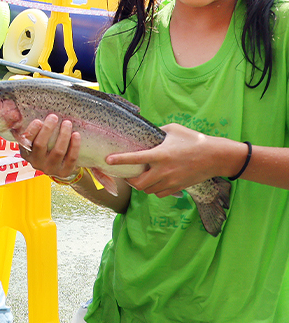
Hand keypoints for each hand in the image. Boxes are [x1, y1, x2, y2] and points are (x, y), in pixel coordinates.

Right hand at [17, 114, 81, 179]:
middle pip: (40, 145)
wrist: (59, 165)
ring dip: (63, 135)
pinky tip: (76, 135)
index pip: (26, 142)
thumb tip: (29, 112)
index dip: (32, 131)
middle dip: (48, 129)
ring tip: (67, 123)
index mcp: (26, 153)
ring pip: (58, 151)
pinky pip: (71, 158)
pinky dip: (74, 145)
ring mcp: (50, 169)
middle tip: (54, 117)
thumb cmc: (46, 146)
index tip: (38, 121)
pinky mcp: (64, 172)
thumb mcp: (36, 140)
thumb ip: (33, 130)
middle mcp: (36, 163)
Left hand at [106, 123, 225, 197]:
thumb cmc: (194, 140)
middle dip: (129, 180)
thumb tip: (146, 132)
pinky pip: (159, 193)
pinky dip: (153, 189)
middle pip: (138, 183)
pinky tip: (154, 181)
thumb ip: (157, 131)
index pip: (135, 158)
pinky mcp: (178, 187)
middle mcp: (163, 171)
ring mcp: (171, 181)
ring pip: (148, 190)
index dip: (119, 159)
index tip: (108, 160)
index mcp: (160, 155)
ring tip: (141, 177)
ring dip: (141, 185)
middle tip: (127, 173)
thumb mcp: (174, 130)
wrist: (215, 157)